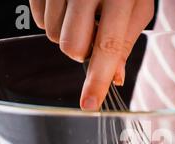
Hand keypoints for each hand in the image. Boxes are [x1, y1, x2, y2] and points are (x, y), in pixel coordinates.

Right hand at [29, 0, 153, 109]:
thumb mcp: (136, 6)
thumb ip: (125, 42)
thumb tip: (115, 78)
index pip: (106, 46)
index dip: (96, 79)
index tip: (89, 103)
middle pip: (71, 47)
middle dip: (81, 51)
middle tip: (92, 33)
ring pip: (52, 36)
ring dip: (67, 34)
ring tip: (81, 13)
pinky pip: (38, 20)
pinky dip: (53, 20)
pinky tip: (66, 6)